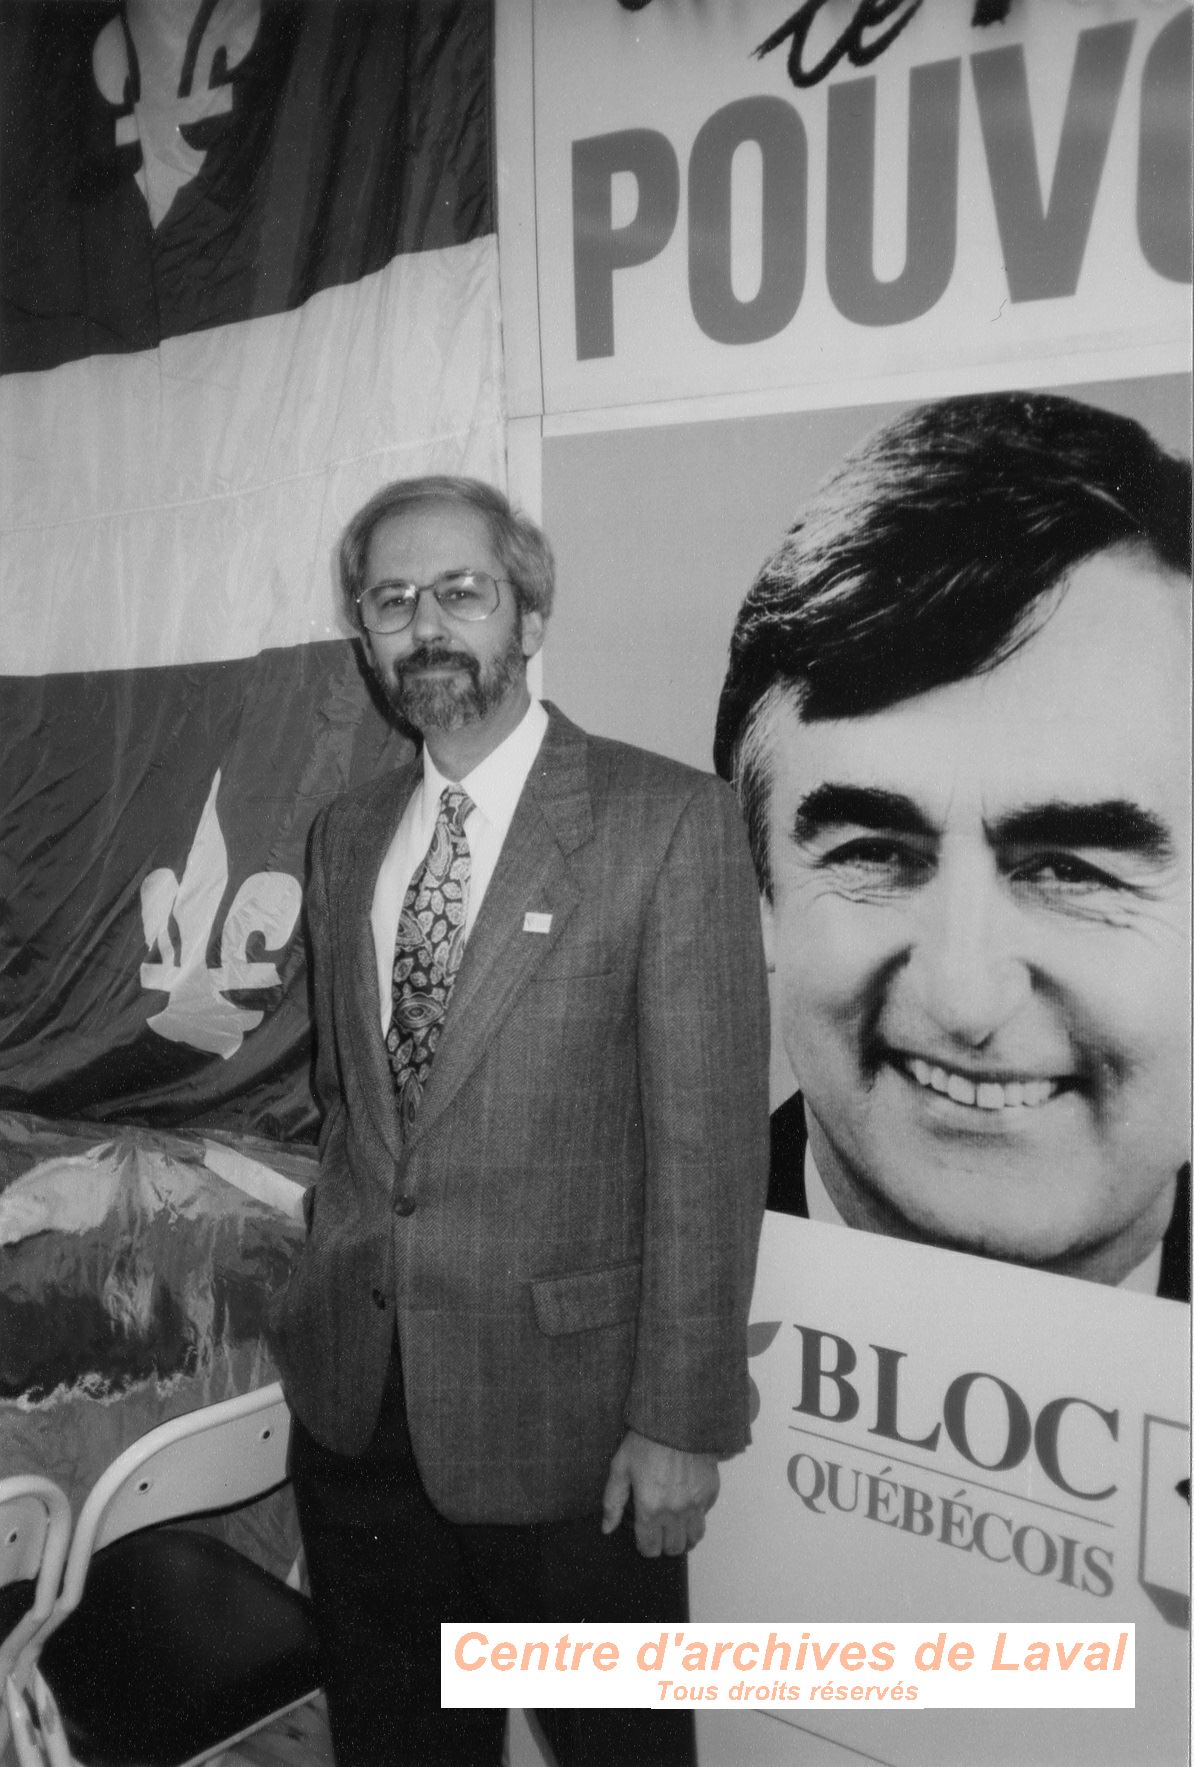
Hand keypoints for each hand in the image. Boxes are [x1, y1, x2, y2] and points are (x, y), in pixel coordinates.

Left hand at [601, 1429, 719, 1556]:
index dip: (644, 1547)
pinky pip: (704, 1516)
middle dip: (664, 1544)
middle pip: (673, 1549)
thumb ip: (612, 1501)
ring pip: (693, 1539)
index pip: (650, 1548)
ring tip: (675, 1525)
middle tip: (658, 1531)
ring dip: (683, 1536)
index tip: (643, 1537)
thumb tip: (607, 1528)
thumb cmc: (645, 1441)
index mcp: (650, 1508)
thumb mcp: (620, 1467)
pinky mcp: (710, 1492)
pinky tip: (686, 1503)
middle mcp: (675, 1512)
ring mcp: (696, 1504)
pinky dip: (696, 1516)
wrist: (677, 1420)